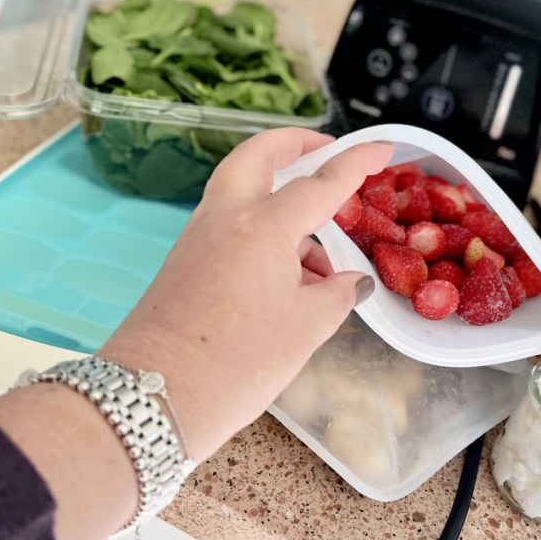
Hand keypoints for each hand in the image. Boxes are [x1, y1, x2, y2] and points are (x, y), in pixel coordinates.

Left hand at [97, 128, 392, 460]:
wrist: (158, 395)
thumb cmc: (235, 363)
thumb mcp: (307, 328)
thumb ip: (338, 294)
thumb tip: (351, 282)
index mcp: (262, 226)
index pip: (321, 182)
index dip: (356, 162)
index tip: (382, 148)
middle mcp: (226, 218)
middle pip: (260, 156)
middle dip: (295, 144)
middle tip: (326, 150)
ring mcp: (200, 237)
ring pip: (245, 194)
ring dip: (282, 204)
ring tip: (321, 261)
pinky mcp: (187, 261)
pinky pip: (233, 228)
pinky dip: (264, 236)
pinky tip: (290, 282)